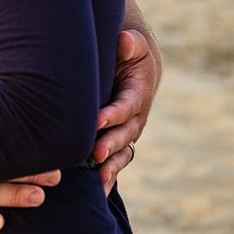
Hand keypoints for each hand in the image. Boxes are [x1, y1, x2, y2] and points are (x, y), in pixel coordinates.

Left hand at [92, 28, 157, 194]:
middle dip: (111, 144)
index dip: (113, 114)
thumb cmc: (126, 53)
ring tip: (98, 180)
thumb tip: (124, 42)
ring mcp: (128, 131)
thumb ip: (130, 43)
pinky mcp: (118, 140)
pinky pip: (116, 161)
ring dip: (111, 166)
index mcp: (138, 94)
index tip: (97, 120)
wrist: (135, 68)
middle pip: (125, 134)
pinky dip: (108, 175)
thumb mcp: (131, 44)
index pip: (126, 106)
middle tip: (95, 153)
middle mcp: (136, 117)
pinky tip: (97, 191)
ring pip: (123, 152)